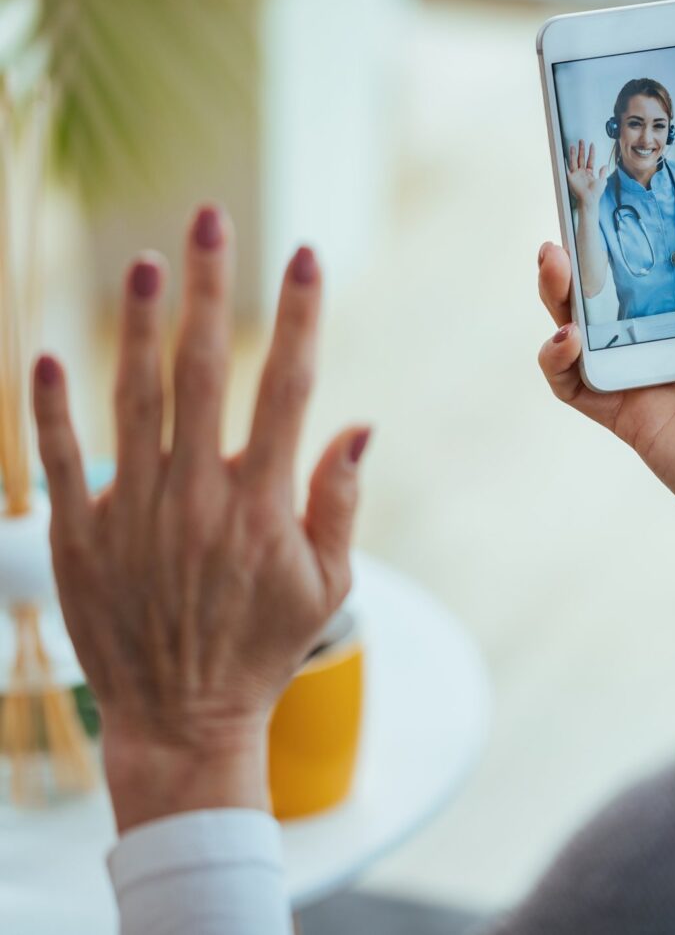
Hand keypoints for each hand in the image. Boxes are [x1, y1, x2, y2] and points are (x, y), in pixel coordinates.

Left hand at [32, 206, 370, 830]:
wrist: (184, 721)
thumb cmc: (264, 648)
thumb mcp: (326, 582)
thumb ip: (338, 499)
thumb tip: (360, 424)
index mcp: (261, 502)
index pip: (287, 387)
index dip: (298, 316)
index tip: (305, 256)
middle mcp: (196, 495)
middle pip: (202, 369)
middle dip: (209, 287)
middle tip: (209, 219)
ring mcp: (133, 514)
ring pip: (133, 400)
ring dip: (137, 326)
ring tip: (144, 263)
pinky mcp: (81, 539)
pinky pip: (64, 462)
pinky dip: (54, 409)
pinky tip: (49, 356)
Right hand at [537, 196, 674, 581]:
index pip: (668, 252)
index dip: (644, 218)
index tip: (623, 180)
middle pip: (614, 283)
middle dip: (586, 248)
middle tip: (570, 211)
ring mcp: (646, 374)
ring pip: (584, 326)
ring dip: (558, 292)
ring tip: (553, 258)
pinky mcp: (626, 414)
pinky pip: (575, 383)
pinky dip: (556, 360)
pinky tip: (565, 337)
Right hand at [566, 140, 607, 213]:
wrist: (589, 199)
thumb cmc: (595, 193)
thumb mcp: (602, 181)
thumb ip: (603, 173)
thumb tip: (605, 166)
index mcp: (589, 173)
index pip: (590, 160)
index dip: (591, 152)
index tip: (592, 145)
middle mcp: (582, 173)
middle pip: (581, 158)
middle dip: (581, 149)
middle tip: (581, 141)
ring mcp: (576, 175)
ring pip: (574, 161)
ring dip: (573, 153)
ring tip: (573, 145)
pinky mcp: (571, 177)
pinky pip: (568, 168)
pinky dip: (566, 162)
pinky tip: (565, 156)